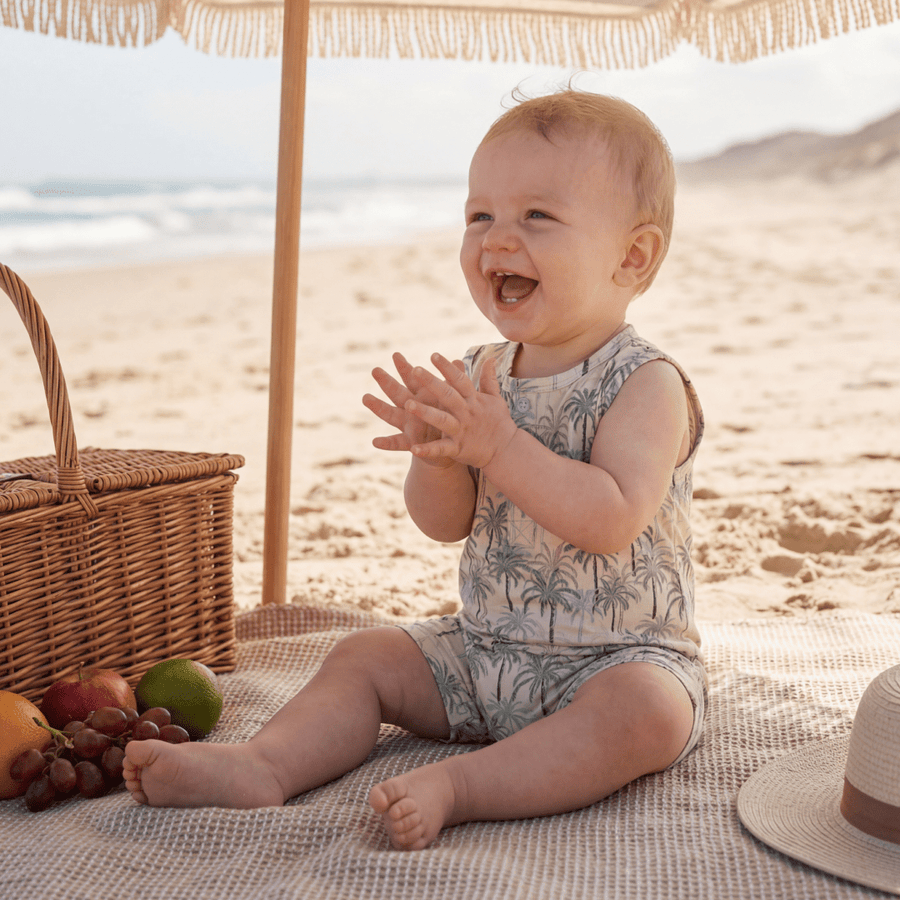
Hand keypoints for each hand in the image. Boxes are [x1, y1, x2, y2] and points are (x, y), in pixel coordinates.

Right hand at [363, 352, 456, 467]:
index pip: (412, 379)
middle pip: (397, 393)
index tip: (395, 355)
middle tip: (375, 370)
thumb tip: (459, 361)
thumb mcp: (453, 399)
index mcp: (422, 396)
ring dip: (378, 407)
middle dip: (387, 382)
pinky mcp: (411, 442)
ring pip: (391, 415)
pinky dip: (386, 443)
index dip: (404, 368)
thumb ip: (453, 381)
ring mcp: (408, 425)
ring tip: (366, 398)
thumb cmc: (450, 417)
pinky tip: (375, 442)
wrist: (451, 445)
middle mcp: (411, 408)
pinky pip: (397, 443)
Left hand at [402, 353, 517, 469]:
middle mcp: (466, 413)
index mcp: (473, 400)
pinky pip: (441, 449)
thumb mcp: (495, 399)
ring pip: (442, 419)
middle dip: (432, 382)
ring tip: (408, 405)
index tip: (434, 355)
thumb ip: (489, 379)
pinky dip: (428, 449)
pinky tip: (413, 448)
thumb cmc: (499, 423)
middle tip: (415, 369)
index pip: (460, 380)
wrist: (507, 450)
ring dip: (426, 412)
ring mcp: (461, 431)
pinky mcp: (458, 449)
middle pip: (448, 395)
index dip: (447, 368)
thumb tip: (491, 358)